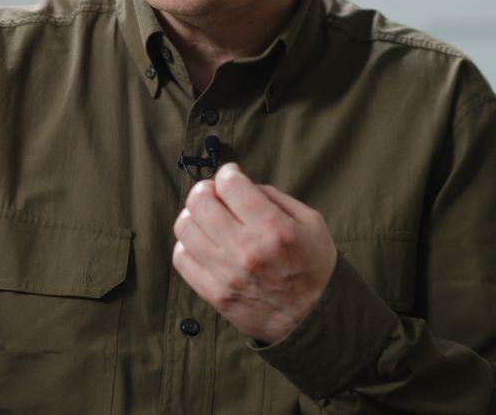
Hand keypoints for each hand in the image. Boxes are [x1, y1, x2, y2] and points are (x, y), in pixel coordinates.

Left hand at [171, 162, 337, 344]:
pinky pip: (181, 259)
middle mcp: (246, 250)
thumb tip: (241, 185)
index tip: (232, 176)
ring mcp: (226, 274)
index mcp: (274, 228)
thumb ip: (275, 197)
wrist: (313, 320)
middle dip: (205, 189)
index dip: (228, 173)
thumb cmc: (313, 266)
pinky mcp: (214, 294)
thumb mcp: (310, 222)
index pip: (230, 185)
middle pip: (200, 202)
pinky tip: (202, 242)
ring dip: (192, 215)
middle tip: (215, 193)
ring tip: (206, 217)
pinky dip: (186, 244)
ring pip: (185, 228)